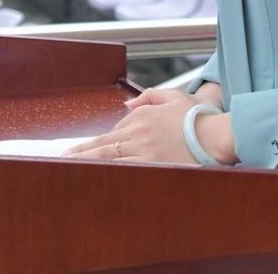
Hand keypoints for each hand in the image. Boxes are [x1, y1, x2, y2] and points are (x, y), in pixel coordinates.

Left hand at [61, 89, 234, 164]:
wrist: (217, 134)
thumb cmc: (199, 116)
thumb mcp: (173, 97)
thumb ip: (149, 97)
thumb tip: (126, 103)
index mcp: (142, 117)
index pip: (112, 131)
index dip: (95, 142)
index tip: (79, 150)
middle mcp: (138, 134)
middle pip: (102, 145)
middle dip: (79, 153)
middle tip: (60, 159)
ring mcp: (144, 152)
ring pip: (108, 160)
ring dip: (87, 165)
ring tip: (68, 170)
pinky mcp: (152, 167)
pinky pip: (124, 173)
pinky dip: (107, 176)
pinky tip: (94, 181)